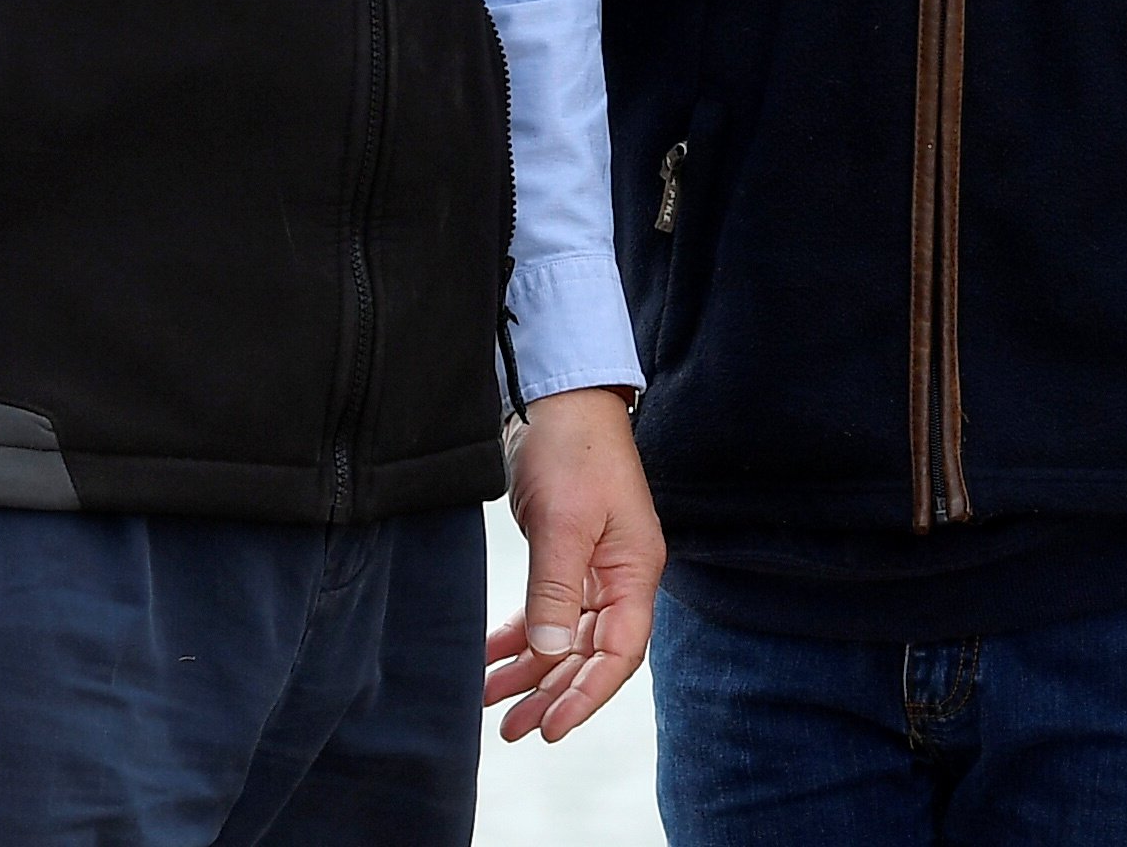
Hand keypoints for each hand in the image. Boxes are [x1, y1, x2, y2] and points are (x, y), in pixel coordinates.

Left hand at [483, 388, 662, 742]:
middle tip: (514, 730)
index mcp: (635, 571)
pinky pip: (547, 613)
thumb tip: (550, 653)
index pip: (619, 653)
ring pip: (565, 640)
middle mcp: (620, 577)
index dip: (587, 696)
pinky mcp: (565, 557)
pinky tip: (491, 657)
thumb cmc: (574, 449)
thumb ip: (555, 590)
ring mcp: (594, 568)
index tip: (551, 728)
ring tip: (494, 705)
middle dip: (554, 695)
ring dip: (532, 673)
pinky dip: (520, 638)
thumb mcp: (563, 522)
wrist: (557, 396)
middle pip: (592, 655)